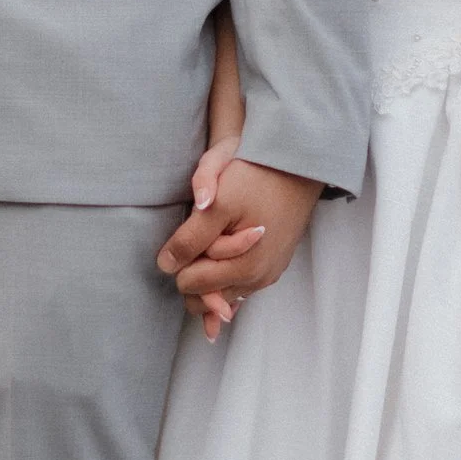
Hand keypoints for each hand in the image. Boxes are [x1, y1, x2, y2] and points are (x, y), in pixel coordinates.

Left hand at [160, 156, 318, 313]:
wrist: (294, 163)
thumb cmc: (254, 177)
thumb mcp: (216, 202)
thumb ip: (189, 238)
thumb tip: (166, 265)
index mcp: (245, 267)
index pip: (189, 285)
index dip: (182, 259)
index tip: (192, 233)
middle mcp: (258, 279)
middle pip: (204, 296)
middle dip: (196, 270)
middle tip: (204, 237)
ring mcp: (267, 274)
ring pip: (221, 292)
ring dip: (211, 272)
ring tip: (218, 238)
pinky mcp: (272, 267)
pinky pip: (239, 285)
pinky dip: (225, 276)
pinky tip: (220, 260)